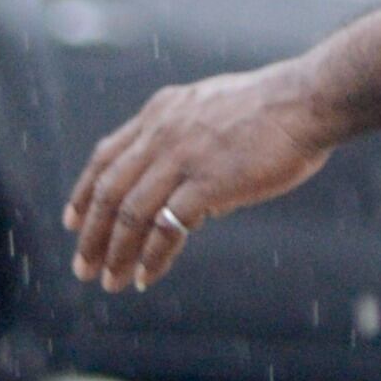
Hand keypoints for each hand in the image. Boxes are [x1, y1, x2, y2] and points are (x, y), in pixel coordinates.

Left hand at [64, 66, 336, 290]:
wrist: (308, 100)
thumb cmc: (274, 107)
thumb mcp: (213, 107)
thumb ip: (189, 137)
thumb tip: (185, 186)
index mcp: (161, 112)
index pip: (106, 156)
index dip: (84, 193)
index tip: (71, 221)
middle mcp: (162, 133)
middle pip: (110, 191)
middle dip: (91, 235)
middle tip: (83, 268)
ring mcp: (182, 157)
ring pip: (131, 214)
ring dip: (116, 253)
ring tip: (111, 281)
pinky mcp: (207, 182)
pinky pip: (167, 228)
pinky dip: (152, 257)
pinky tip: (146, 276)